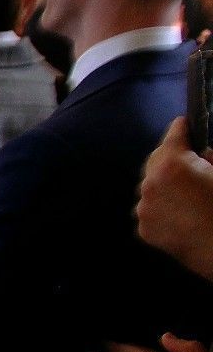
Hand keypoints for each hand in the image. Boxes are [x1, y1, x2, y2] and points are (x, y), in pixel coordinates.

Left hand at [137, 118, 212, 280]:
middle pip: (156, 159)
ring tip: (186, 190)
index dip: (182, 128)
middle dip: (171, 155)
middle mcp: (151, 184)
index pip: (173, 135)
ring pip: (151, 186)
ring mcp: (145, 208)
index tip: (184, 123)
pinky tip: (181, 211)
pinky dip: (162, 206)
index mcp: (173, 165)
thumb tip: (202, 154)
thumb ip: (209, 158)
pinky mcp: (145, 229)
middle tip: (189, 158)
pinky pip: (151, 209)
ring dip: (164, 183)